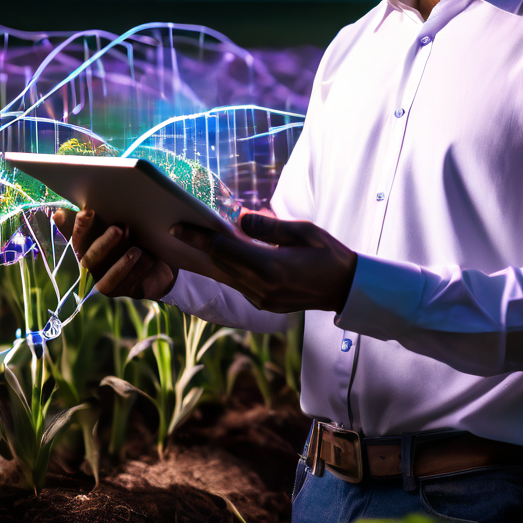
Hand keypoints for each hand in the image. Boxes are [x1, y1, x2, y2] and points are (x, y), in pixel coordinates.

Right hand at [53, 208, 177, 300]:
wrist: (161, 263)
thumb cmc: (133, 241)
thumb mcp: (119, 229)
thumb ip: (97, 221)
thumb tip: (59, 214)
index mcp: (88, 250)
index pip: (77, 240)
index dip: (79, 228)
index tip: (87, 212)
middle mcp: (93, 269)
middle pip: (89, 259)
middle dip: (104, 243)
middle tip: (119, 228)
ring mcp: (108, 283)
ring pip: (111, 275)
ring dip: (126, 261)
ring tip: (138, 250)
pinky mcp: (127, 292)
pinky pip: (132, 284)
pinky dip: (142, 270)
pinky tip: (151, 261)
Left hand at [170, 211, 356, 313]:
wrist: (346, 288)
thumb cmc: (329, 255)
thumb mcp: (304, 231)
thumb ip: (269, 226)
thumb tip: (238, 219)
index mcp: (270, 268)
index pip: (222, 250)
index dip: (198, 237)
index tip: (176, 226)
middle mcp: (261, 288)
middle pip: (218, 264)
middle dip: (198, 247)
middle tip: (178, 229)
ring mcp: (262, 300)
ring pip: (225, 276)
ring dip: (211, 259)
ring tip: (194, 240)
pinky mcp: (264, 304)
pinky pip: (237, 284)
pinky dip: (228, 268)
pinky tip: (223, 255)